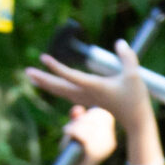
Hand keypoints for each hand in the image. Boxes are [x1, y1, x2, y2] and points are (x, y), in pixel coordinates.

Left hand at [25, 41, 154, 129]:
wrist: (136, 121)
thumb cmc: (136, 99)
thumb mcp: (135, 76)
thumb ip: (127, 58)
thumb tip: (120, 43)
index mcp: (95, 87)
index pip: (72, 76)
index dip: (56, 67)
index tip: (43, 58)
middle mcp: (88, 93)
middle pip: (60, 87)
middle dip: (44, 79)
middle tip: (27, 71)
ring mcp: (87, 98)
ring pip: (61, 91)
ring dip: (46, 83)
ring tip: (31, 76)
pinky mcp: (89, 99)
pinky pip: (67, 93)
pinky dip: (55, 88)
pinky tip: (48, 85)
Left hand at [61, 103, 117, 164]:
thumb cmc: (72, 151)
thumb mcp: (76, 131)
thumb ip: (78, 118)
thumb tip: (78, 109)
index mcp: (110, 139)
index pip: (104, 116)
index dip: (90, 114)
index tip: (78, 121)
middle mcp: (110, 143)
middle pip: (95, 119)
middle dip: (80, 120)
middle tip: (69, 128)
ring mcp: (102, 149)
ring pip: (88, 126)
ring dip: (74, 126)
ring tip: (67, 131)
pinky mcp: (93, 154)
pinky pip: (82, 136)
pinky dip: (72, 131)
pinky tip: (66, 133)